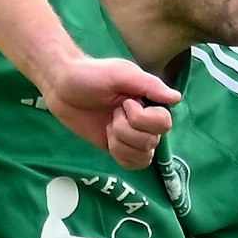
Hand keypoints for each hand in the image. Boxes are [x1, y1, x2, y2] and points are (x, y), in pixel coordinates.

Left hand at [40, 55, 180, 168]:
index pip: (164, 123)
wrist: (61, 85)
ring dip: (120, 141)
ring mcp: (132, 136)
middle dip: (126, 129)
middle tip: (112, 112)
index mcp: (150, 102)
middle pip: (152, 141)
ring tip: (108, 125)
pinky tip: (109, 140)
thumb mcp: (120, 73)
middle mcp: (146, 121)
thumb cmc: (90, 74)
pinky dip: (121, 154)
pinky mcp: (118, 147)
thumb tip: (177, 98)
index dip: (143, 119)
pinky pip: (133, 164)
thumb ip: (149, 85)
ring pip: (143, 155)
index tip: (125, 103)